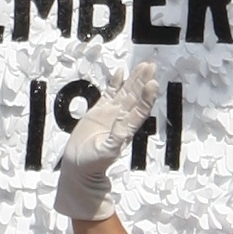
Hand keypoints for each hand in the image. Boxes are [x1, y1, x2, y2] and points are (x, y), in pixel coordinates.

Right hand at [53, 65, 159, 221]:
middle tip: (151, 66)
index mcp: (126, 129)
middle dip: (143, 81)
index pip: (140, 109)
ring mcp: (111, 114)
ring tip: (143, 66)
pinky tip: (120, 72)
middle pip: (136, 97)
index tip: (153, 83)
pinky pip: (109, 93)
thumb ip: (116, 140)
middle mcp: (121, 119)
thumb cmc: (93, 164)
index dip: (147, 97)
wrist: (79, 167)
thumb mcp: (106, 152)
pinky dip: (115, 83)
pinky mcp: (99, 112)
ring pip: (125, 93)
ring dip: (134, 80)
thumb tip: (125, 128)